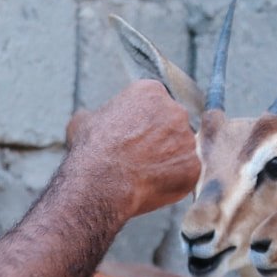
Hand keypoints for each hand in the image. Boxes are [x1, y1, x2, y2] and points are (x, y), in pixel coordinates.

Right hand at [66, 80, 198, 217]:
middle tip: (140, 157)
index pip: (154, 103)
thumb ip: (96, 115)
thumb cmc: (90, 151)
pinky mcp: (193, 165)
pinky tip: (154, 185)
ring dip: (169, 159)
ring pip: (182, 149)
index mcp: (150, 91)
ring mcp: (187, 138)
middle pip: (173, 123)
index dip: (143, 122)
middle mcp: (175, 109)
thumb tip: (89, 118)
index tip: (132, 136)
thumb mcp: (82, 122)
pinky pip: (187, 173)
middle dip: (161, 139)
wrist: (102, 182)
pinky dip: (174, 180)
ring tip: (145, 174)